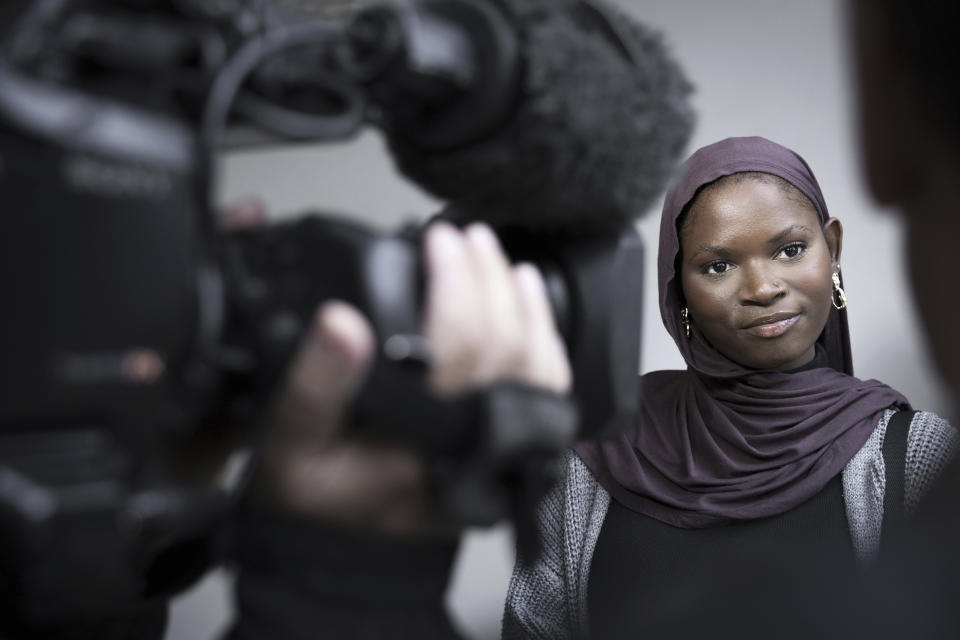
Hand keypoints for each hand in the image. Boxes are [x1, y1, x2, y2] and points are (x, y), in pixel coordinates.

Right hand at [253, 221, 570, 535]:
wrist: (344, 558)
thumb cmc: (319, 504)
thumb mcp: (290, 446)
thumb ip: (313, 385)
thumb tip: (340, 321)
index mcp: (428, 436)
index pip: (462, 344)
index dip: (456, 281)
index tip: (439, 239)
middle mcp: (475, 445)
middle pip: (508, 347)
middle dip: (492, 281)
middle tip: (470, 239)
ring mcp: (498, 453)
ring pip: (538, 371)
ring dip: (527, 310)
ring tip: (507, 266)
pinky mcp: (504, 454)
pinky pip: (543, 399)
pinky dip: (546, 351)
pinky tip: (535, 319)